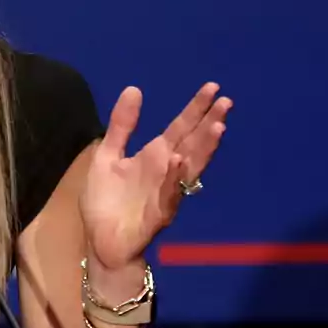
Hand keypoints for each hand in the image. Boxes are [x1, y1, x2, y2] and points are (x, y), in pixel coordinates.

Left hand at [80, 82, 231, 271]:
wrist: (101, 240)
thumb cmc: (106, 200)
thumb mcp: (108, 155)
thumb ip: (122, 126)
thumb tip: (134, 88)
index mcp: (155, 156)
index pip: (180, 128)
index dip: (195, 109)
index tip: (213, 87)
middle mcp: (167, 171)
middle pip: (193, 143)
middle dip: (209, 124)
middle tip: (226, 102)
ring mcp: (166, 192)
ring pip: (190, 167)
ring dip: (203, 149)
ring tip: (217, 127)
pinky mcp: (158, 213)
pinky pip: (170, 194)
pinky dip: (174, 178)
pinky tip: (180, 160)